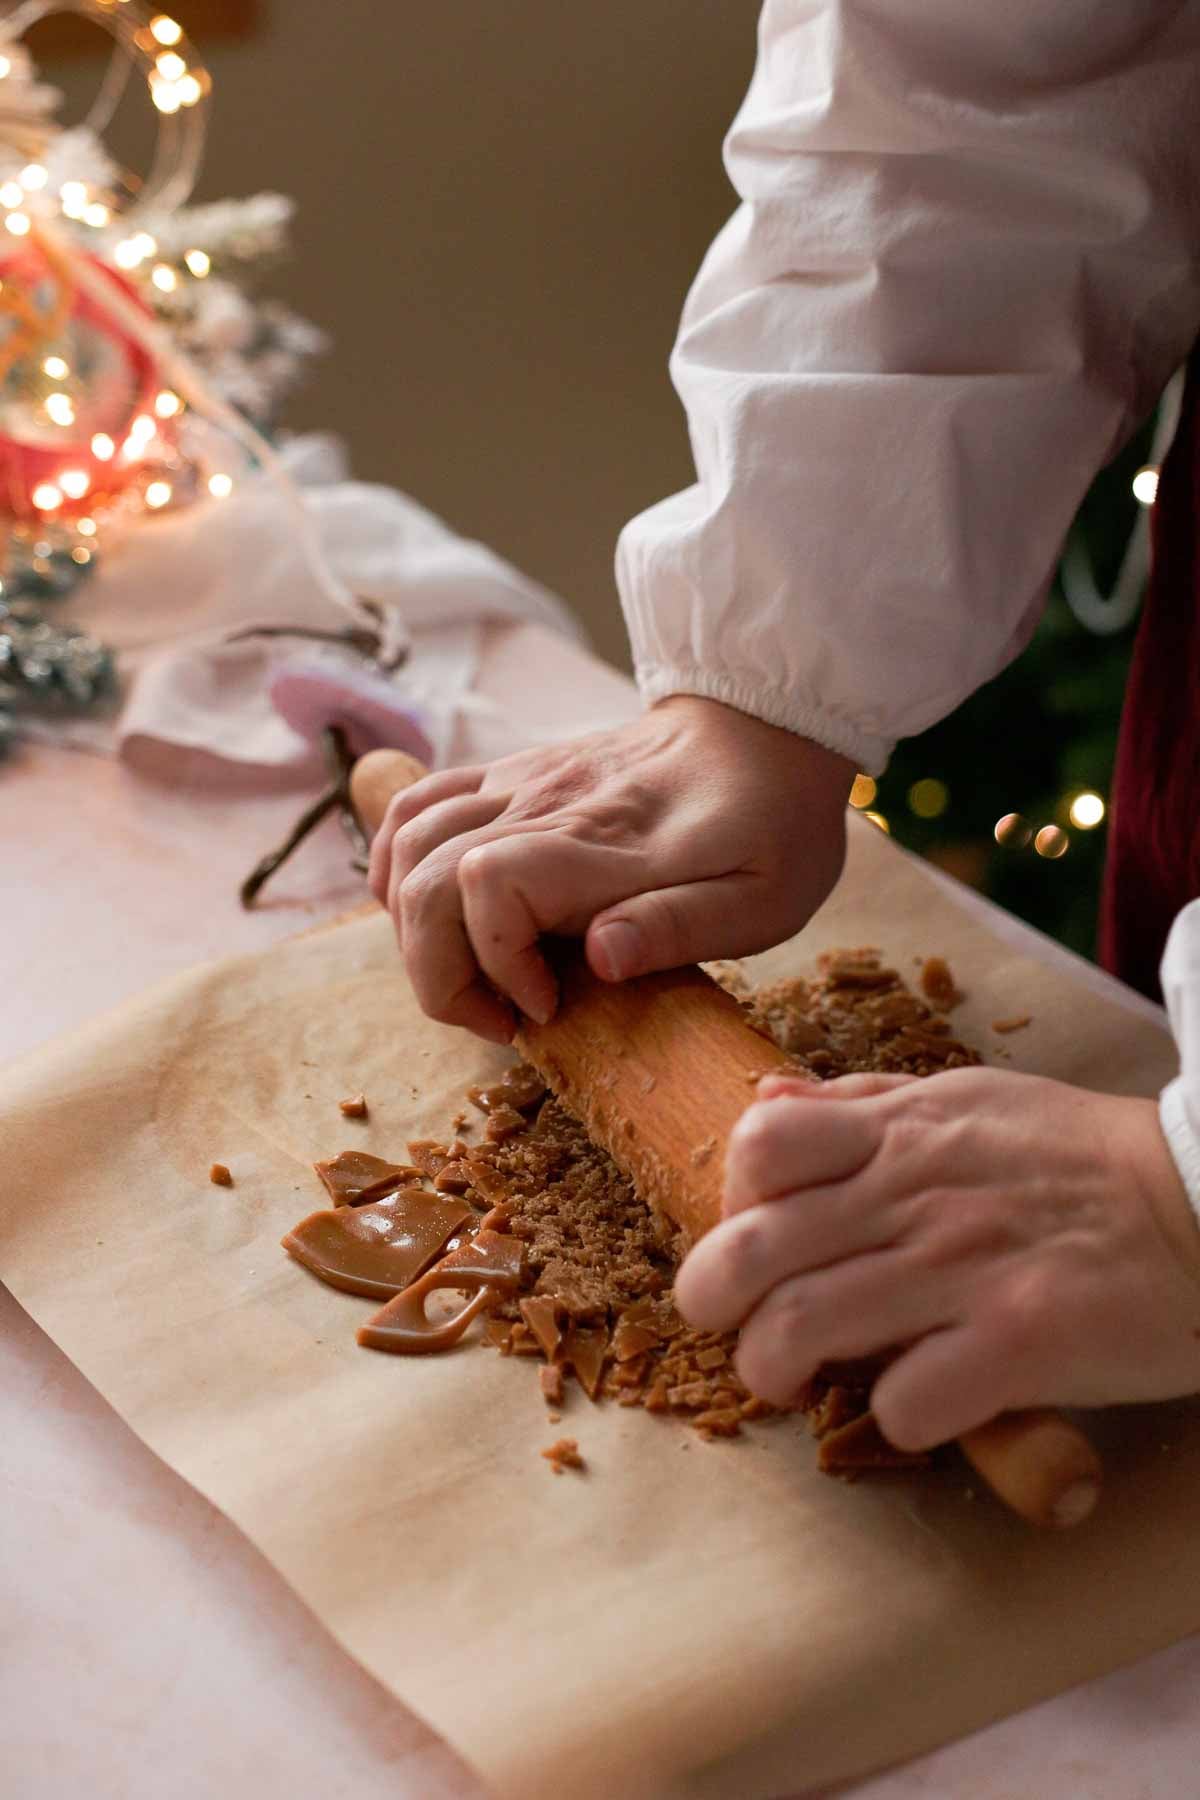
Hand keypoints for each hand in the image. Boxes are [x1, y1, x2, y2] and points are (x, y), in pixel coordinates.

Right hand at [366, 695, 853, 1041]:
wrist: (766, 731)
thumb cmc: (771, 827)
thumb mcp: (761, 899)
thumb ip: (678, 926)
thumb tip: (600, 958)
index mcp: (604, 844)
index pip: (488, 887)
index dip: (496, 963)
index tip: (547, 1006)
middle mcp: (543, 806)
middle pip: (426, 878)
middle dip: (436, 972)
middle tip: (499, 1017)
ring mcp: (518, 784)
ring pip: (407, 843)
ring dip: (411, 926)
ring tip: (468, 975)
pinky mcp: (509, 776)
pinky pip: (417, 807)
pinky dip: (398, 865)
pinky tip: (428, 910)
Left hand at [674, 1067, 1199, 1446]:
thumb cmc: (1079, 1156)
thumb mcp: (964, 1099)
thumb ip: (859, 1105)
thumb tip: (763, 1104)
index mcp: (899, 1131)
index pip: (757, 1150)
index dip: (731, 1199)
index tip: (754, 1233)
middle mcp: (915, 1193)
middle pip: (750, 1252)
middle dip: (711, 1302)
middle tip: (731, 1328)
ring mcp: (964, 1267)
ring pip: (801, 1330)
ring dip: (774, 1370)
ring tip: (792, 1382)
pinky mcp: (1020, 1341)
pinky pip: (907, 1400)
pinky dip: (893, 1417)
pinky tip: (916, 1405)